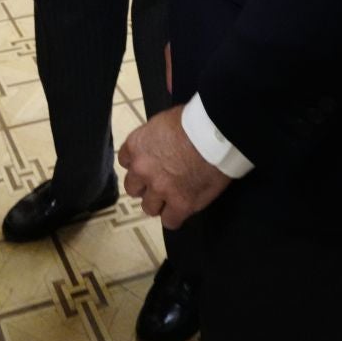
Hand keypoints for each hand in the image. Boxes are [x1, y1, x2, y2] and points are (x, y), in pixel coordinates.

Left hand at [118, 106, 229, 228]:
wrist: (215, 134)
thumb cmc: (195, 120)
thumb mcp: (164, 120)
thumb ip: (154, 134)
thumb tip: (156, 120)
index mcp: (137, 146)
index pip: (126, 162)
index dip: (138, 165)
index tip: (149, 165)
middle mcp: (143, 170)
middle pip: (133, 188)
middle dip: (146, 186)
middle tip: (163, 182)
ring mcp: (160, 189)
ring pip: (149, 207)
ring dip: (160, 203)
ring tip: (174, 197)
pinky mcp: (181, 205)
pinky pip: (170, 221)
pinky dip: (176, 216)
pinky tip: (184, 208)